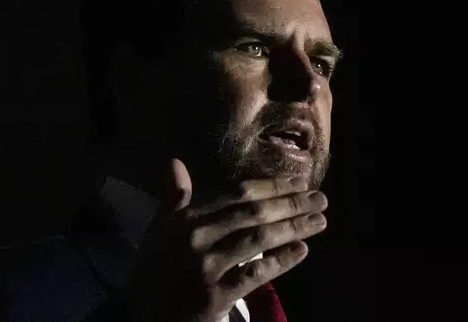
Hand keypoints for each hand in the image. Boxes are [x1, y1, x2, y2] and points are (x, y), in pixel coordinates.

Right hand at [127, 158, 328, 321]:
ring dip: (294, 228)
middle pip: (253, 213)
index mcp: (185, 216)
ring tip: (320, 221)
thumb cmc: (159, 266)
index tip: (300, 181)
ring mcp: (205, 267)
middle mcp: (195, 237)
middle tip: (321, 199)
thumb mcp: (161, 228)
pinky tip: (302, 250)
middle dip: (291, 204)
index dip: (271, 185)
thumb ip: (175, 197)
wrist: (147, 313)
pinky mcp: (215, 297)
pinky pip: (255, 274)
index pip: (237, 193)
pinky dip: (281, 261)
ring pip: (258, 240)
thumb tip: (174, 161)